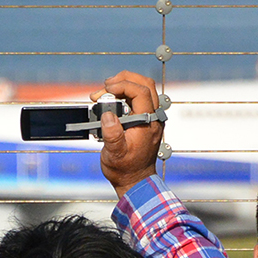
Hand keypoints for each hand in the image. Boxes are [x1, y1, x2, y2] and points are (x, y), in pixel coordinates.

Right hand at [90, 70, 163, 197]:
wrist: (134, 179)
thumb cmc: (125, 168)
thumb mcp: (115, 154)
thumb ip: (112, 135)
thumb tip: (108, 116)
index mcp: (149, 123)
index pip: (141, 92)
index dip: (122, 86)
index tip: (104, 91)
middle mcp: (154, 117)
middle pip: (146, 84)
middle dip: (124, 79)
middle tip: (105, 87)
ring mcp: (151, 117)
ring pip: (143, 88)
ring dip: (123, 85)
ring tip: (103, 93)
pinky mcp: (145, 119)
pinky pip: (138, 98)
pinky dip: (124, 93)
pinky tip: (110, 100)